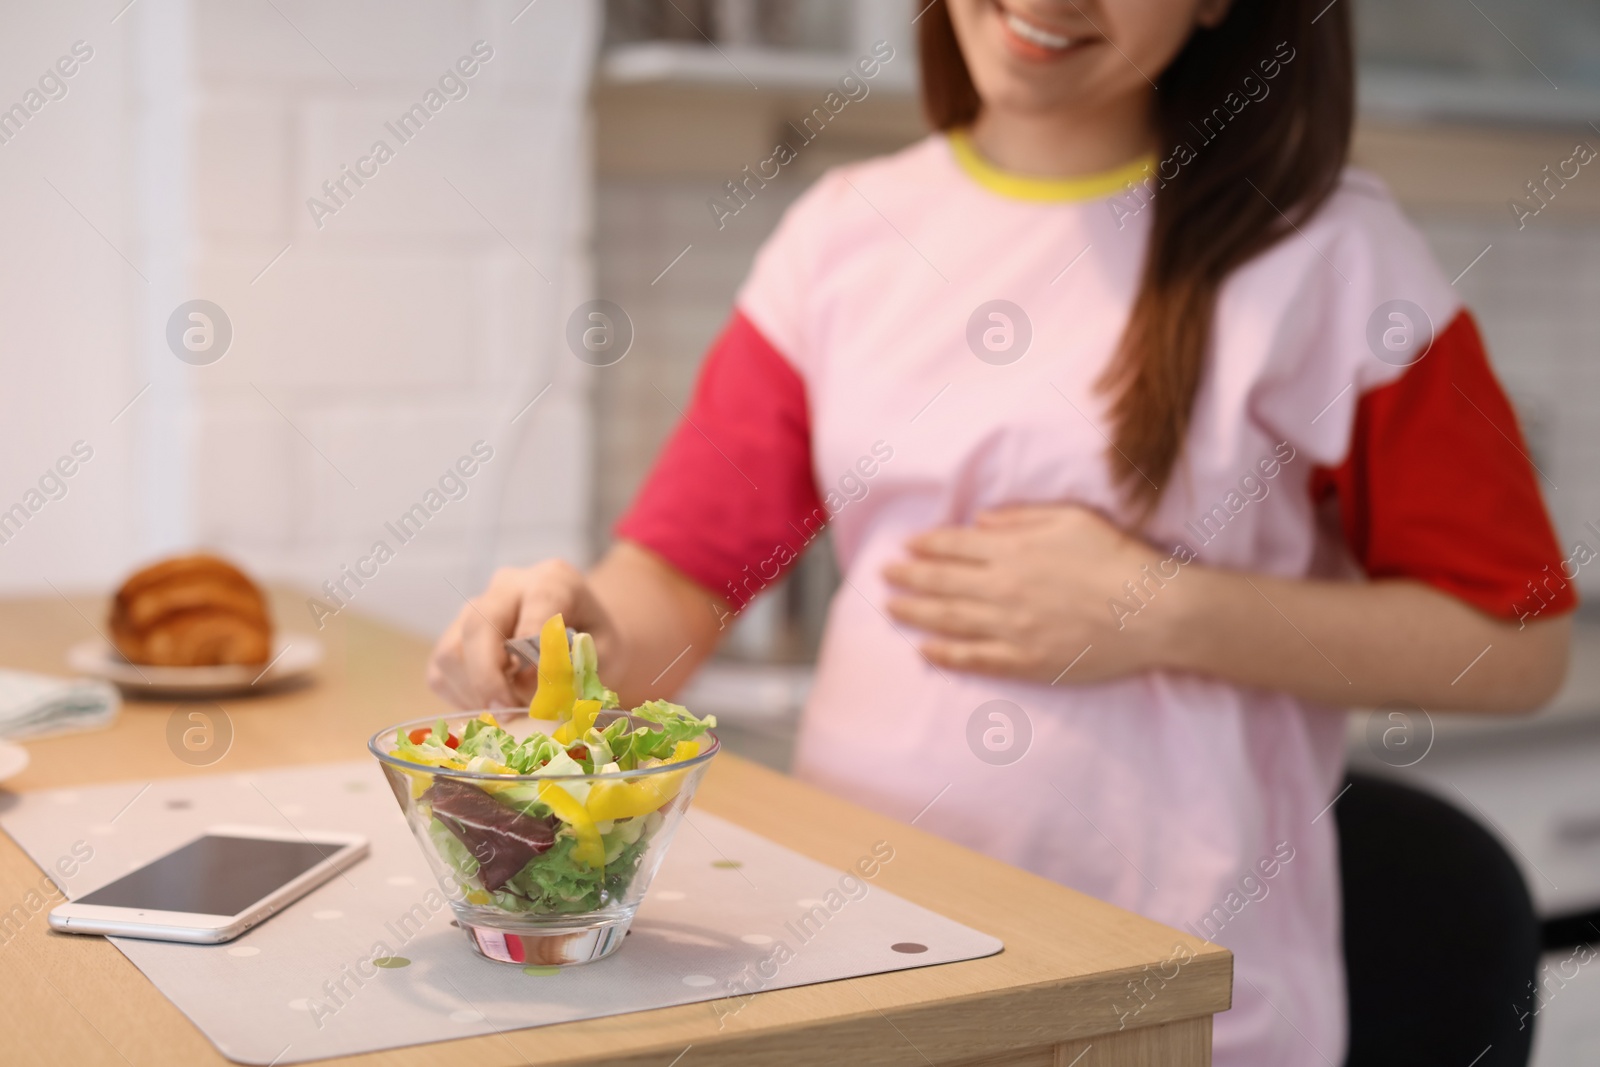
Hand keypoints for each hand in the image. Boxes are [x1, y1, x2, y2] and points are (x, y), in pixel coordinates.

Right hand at [427, 560, 625, 709]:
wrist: (581, 633)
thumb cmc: (594, 643)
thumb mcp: (604, 652)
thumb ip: (576, 667)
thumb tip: (530, 691)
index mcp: (552, 579)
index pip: (538, 603)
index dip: (537, 648)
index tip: (542, 688)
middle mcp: (506, 587)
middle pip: (479, 625)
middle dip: (490, 677)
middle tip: (508, 713)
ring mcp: (473, 609)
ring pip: (451, 652)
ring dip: (475, 693)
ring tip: (508, 713)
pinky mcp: (452, 638)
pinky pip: (441, 673)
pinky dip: (463, 699)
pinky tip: (493, 707)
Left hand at [883, 504, 1172, 684]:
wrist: (1152, 611)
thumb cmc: (1118, 559)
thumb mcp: (1071, 519)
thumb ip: (1020, 518)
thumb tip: (980, 523)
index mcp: (1014, 550)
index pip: (955, 546)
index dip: (926, 546)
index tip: (906, 547)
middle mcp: (1004, 588)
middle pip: (942, 582)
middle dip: (908, 577)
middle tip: (883, 577)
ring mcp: (1012, 627)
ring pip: (949, 620)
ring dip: (915, 613)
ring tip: (891, 609)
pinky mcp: (1025, 661)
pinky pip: (975, 659)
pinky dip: (945, 656)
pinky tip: (924, 652)